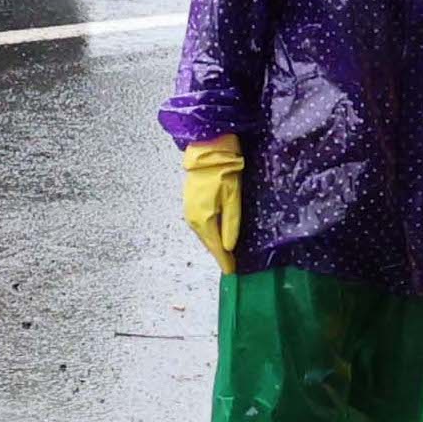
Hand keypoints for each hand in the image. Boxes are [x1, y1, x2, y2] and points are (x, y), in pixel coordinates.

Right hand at [179, 138, 244, 268]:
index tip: (232, 272)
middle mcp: (193, 219)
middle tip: (232, 265)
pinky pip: (201, 226)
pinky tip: (217, 234)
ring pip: (204, 235)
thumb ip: (232, 223)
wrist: (207, 149)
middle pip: (208, 243)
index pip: (216, 247)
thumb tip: (230, 247)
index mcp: (203, 220)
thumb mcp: (233, 198)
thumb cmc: (224, 171)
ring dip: (214, 244)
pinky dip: (210, 233)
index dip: (224, 261)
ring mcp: (189, 212)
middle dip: (220, 254)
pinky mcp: (190, 204)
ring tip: (226, 253)